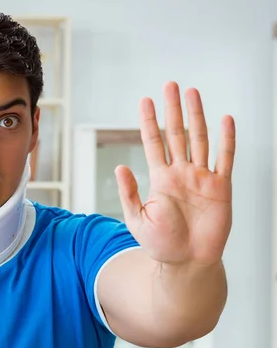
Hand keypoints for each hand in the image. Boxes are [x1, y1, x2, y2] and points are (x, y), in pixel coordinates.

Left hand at [115, 81, 234, 266]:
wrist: (187, 262)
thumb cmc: (161, 244)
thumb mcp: (137, 218)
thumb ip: (128, 193)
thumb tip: (120, 167)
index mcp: (160, 178)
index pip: (153, 142)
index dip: (149, 121)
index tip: (145, 100)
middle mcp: (181, 173)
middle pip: (177, 134)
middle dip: (173, 110)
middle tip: (170, 85)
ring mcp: (201, 178)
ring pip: (200, 140)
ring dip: (197, 116)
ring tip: (192, 93)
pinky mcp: (221, 187)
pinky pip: (225, 159)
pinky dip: (226, 140)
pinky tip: (225, 120)